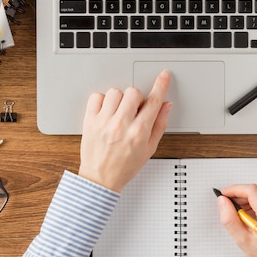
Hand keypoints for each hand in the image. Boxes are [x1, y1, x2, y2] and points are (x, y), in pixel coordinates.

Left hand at [78, 70, 171, 191]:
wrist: (100, 179)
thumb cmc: (124, 167)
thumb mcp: (149, 149)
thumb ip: (159, 125)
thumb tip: (165, 106)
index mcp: (138, 132)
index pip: (153, 102)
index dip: (160, 85)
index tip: (163, 76)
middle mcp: (121, 125)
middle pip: (134, 92)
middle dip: (137, 99)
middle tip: (134, 110)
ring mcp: (104, 122)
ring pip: (116, 92)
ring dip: (120, 99)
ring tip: (119, 112)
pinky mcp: (90, 121)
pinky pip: (97, 96)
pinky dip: (102, 100)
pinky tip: (106, 111)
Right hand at [217, 184, 256, 256]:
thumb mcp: (243, 242)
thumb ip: (230, 219)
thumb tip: (223, 202)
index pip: (252, 191)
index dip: (235, 190)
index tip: (224, 194)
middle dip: (241, 195)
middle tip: (229, 205)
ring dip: (249, 200)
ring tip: (240, 214)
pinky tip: (251, 216)